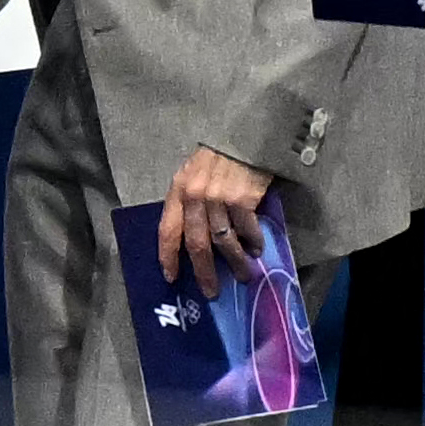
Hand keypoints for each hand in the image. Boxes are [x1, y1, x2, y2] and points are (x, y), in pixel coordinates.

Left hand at [159, 147, 271, 299]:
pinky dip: (253, 243)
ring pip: (224, 243)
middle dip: (204, 272)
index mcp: (178, 191)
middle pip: (196, 244)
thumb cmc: (218, 156)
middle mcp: (195, 197)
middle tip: (211, 291)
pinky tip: (257, 250)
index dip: (167, 257)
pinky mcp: (243, 199)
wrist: (245, 134)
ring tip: (243, 275)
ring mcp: (219, 199)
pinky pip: (247, 230)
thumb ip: (190, 201)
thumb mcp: (193, 175)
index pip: (167, 230)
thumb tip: (195, 238)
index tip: (171, 277)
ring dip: (235, 263)